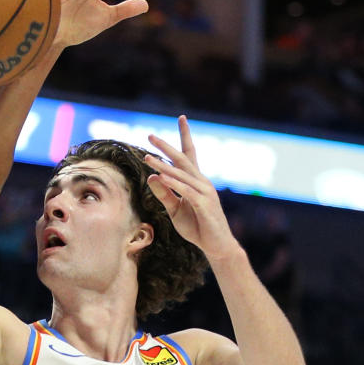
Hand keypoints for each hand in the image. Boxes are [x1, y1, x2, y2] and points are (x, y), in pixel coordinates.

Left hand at [144, 117, 239, 262]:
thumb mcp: (175, 210)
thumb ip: (164, 194)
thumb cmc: (197, 227)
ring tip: (147, 157)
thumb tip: (152, 177)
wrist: (216, 246)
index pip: (189, 155)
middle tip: (150, 135)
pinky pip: (186, 191)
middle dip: (166, 147)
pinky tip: (162, 177)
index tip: (181, 118)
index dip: (185, 136)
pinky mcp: (204, 205)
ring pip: (181, 175)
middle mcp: (202, 182)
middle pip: (183, 159)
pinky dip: (174, 184)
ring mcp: (205, 192)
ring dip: (163, 166)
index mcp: (196, 182)